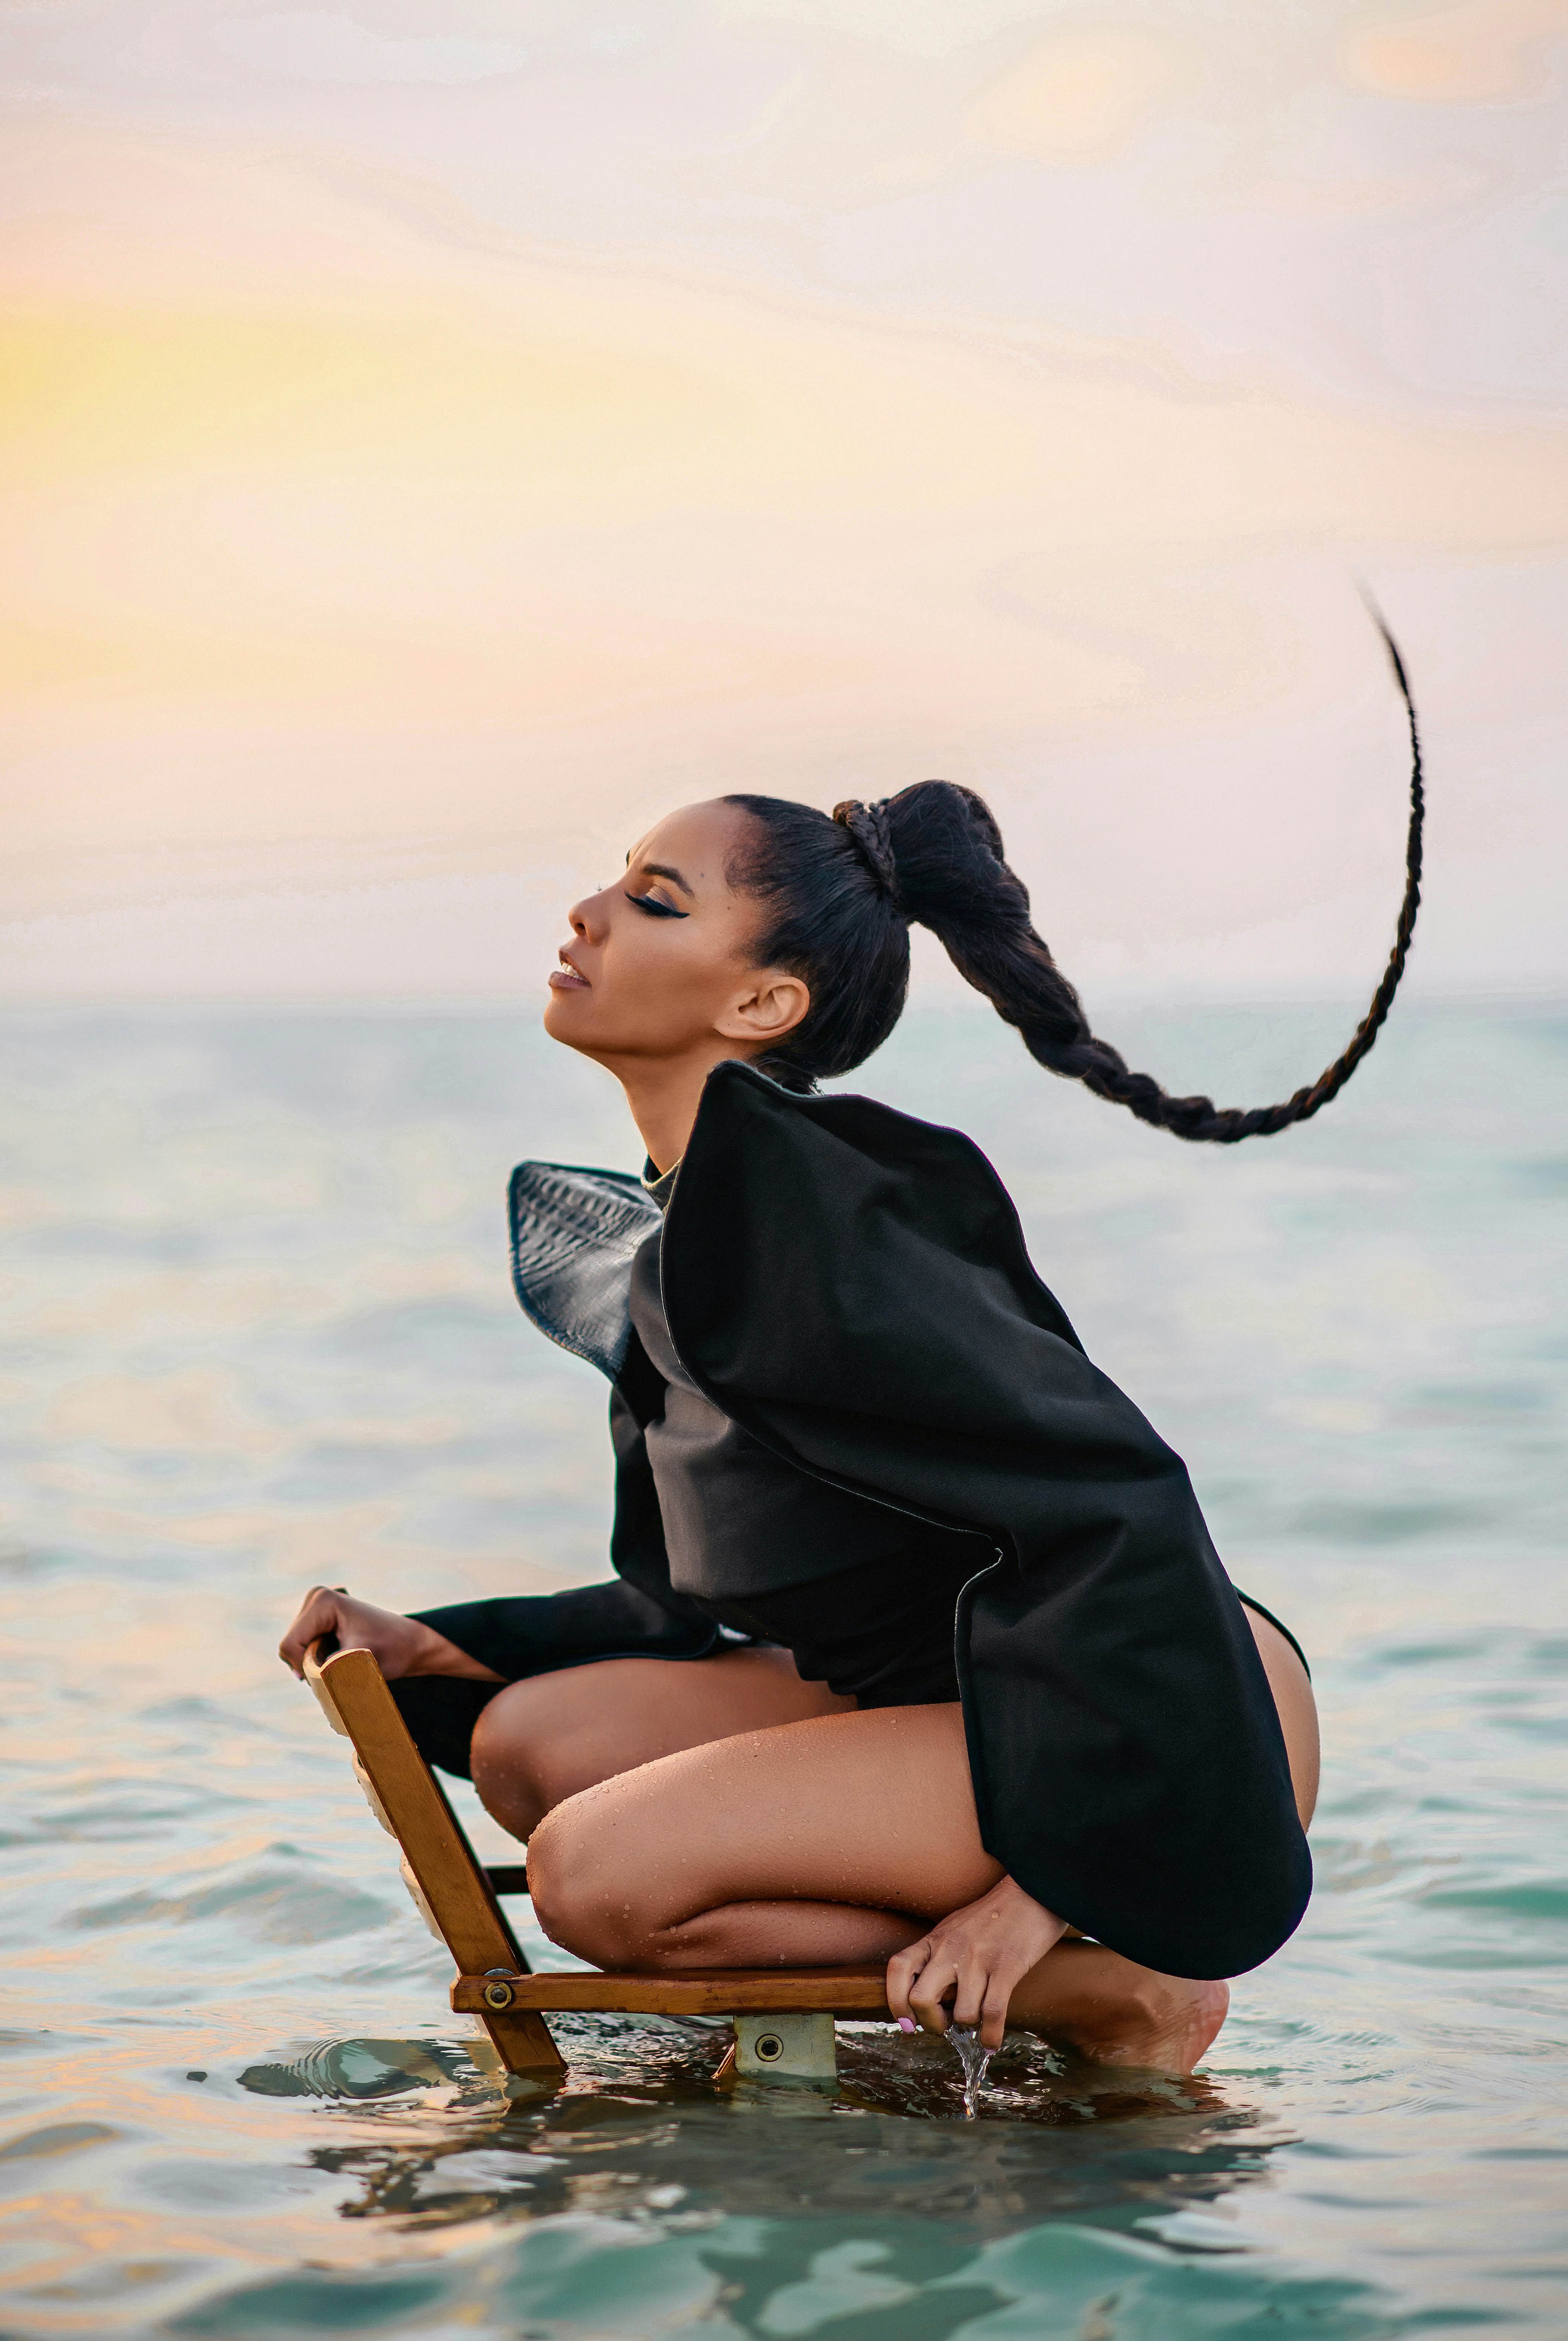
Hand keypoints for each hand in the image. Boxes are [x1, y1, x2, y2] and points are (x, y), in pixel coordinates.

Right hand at [277, 1586, 500, 1683]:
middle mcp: (316, 1598)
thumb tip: (315, 1687)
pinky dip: (317, 1662)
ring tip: (343, 1666)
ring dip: (313, 1666)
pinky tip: (339, 1661)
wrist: (413, 1644)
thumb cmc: (393, 1650)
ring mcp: (317, 1608)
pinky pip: (304, 1649)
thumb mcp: (360, 1663)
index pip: (290, 1645)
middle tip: (341, 1673)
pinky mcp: (320, 1619)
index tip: (328, 1679)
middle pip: (290, 1647)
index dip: (304, 1668)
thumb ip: (332, 1673)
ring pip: (296, 1651)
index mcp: (322, 1601)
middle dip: (309, 1666)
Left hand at [886, 1876, 1068, 2050]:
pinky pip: (992, 2014)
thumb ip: (937, 1956)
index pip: (898, 1968)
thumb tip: (923, 1997)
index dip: (895, 2001)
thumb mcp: (954, 1929)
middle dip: (930, 2024)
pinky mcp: (1007, 1967)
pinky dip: (990, 2037)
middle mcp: (951, 1948)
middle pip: (920, 1999)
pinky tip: (990, 2042)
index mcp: (935, 1938)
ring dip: (968, 2027)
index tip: (907, 2023)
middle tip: (944, 2025)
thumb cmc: (992, 1917)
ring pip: (961, 2014)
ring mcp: (978, 1958)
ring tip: (976, 2020)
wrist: (1031, 1892)